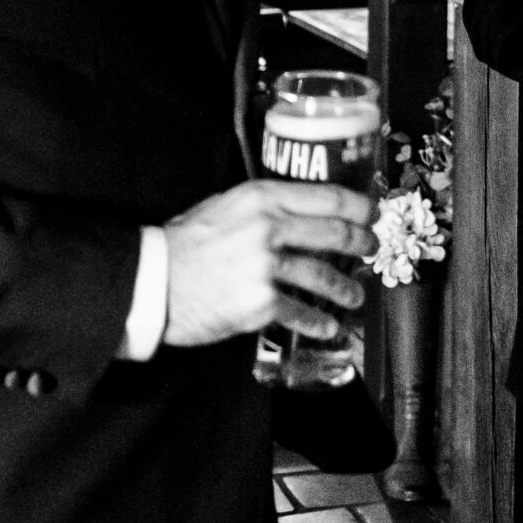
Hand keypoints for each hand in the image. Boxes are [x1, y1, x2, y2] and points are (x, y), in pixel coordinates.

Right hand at [159, 180, 377, 347]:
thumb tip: (300, 211)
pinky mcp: (258, 303)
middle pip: (334, 233)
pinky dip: (319, 321)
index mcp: (261, 198)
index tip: (371, 213)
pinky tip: (327, 326)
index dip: (359, 206)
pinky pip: (301, 312)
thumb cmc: (183, 244)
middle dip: (361, 243)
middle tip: (370, 250)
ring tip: (354, 295)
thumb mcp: (224, 206)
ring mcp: (265, 266)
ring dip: (345, 288)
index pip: (327, 197)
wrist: (151, 281)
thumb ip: (263, 207)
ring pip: (323, 275)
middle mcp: (268, 228)